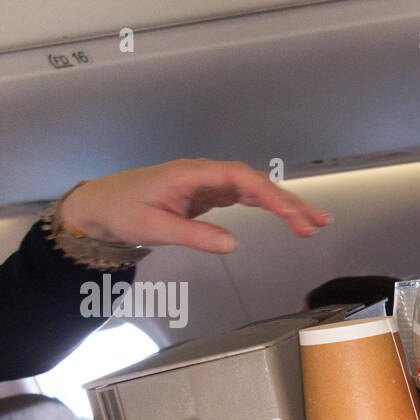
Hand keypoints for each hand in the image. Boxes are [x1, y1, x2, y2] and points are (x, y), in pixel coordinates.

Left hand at [59, 159, 331, 253]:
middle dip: (289, 202)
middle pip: (257, 182)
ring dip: (285, 205)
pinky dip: (269, 206)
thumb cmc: (123, 210)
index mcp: (193, 174)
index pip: (241, 179)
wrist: (102, 205)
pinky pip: (247, 196)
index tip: (291, 214)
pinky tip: (288, 216)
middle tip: (317, 223)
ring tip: (314, 223)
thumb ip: (194, 235)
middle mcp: (207, 174)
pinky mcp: (211, 194)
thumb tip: (232, 244)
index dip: (269, 195)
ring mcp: (211, 183)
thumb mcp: (154, 227)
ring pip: (256, 189)